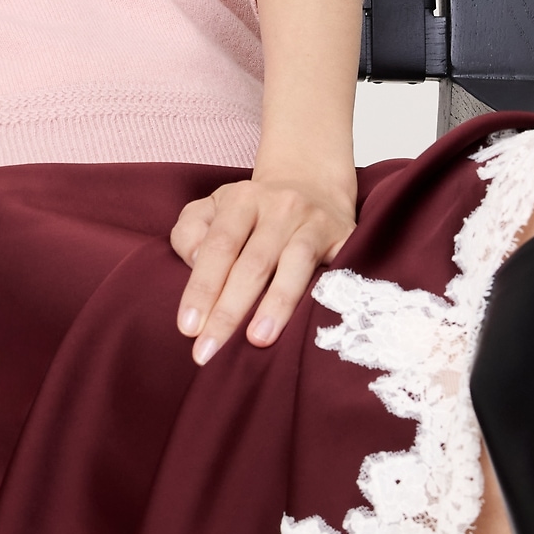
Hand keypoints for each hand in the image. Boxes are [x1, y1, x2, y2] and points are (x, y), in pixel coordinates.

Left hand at [170, 171, 356, 363]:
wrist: (312, 182)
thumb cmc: (252, 211)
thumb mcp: (212, 209)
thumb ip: (190, 233)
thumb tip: (194, 262)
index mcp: (241, 200)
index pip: (218, 246)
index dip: (202, 288)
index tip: (187, 328)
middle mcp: (280, 206)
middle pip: (253, 262)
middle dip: (229, 311)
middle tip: (209, 350)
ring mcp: (314, 222)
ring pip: (295, 265)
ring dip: (276, 305)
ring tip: (257, 340)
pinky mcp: (346, 237)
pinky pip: (335, 270)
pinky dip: (321, 295)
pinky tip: (309, 324)